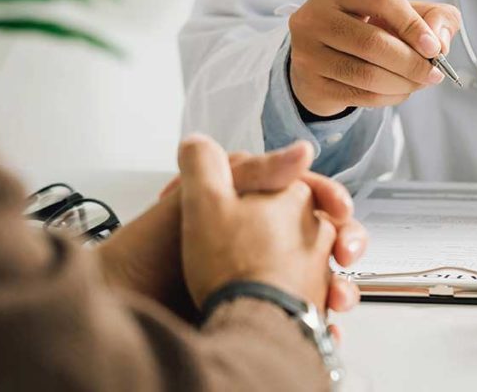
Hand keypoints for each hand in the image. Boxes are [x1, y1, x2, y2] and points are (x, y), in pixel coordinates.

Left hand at [100, 140, 365, 314]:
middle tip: (346, 253)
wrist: (130, 304)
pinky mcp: (259, 314)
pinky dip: (322, 324)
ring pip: (322, 277)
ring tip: (338, 297)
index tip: (340, 210)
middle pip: (322, 235)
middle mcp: (259, 239)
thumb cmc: (153, 253)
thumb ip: (254, 169)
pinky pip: (305, 317)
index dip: (328, 198)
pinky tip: (327, 326)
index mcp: (249, 205)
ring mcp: (261, 277)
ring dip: (340, 286)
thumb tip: (303, 150)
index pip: (306, 193)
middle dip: (346, 241)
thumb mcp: (203, 198)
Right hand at [289, 0, 460, 115]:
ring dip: (404, 83)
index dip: (413, 23)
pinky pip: (361, 96)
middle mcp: (315, 19)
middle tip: (433, 72)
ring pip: (367, 74)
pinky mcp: (312, 85)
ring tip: (420, 82)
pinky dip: (390, 97)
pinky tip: (400, 90)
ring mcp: (308, 54)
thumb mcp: (397, 13)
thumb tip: (440, 42)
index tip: (433, 46)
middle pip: (373, 42)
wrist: (319, 60)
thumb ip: (432, 16)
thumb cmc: (364, 29)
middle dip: (412, 62)